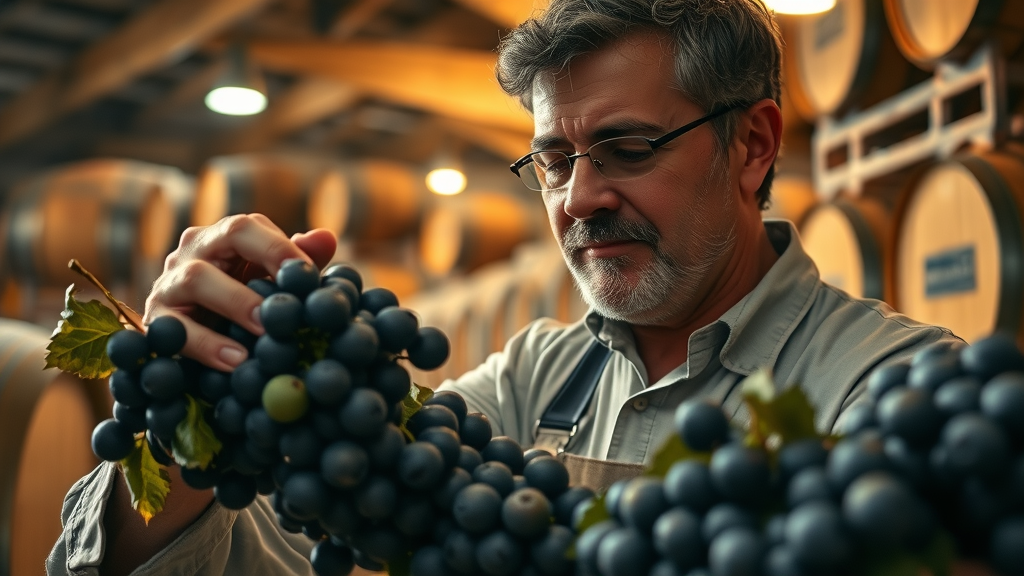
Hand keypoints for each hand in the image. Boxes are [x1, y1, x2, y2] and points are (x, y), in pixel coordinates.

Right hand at [144, 214, 336, 371]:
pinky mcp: (156, 321)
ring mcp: (169, 283)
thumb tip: (326, 238)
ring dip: (235, 304)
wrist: (192, 341)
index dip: (280, 247)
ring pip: (195, 279)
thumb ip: (296, 261)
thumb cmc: (241, 302)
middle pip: (226, 237)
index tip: (309, 274)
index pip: (249, 226)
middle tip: (288, 304)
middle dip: (265, 261)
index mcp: (225, 237)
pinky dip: (205, 345)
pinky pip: (175, 328)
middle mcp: (194, 251)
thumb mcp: (269, 281)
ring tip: (264, 334)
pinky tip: (235, 361)